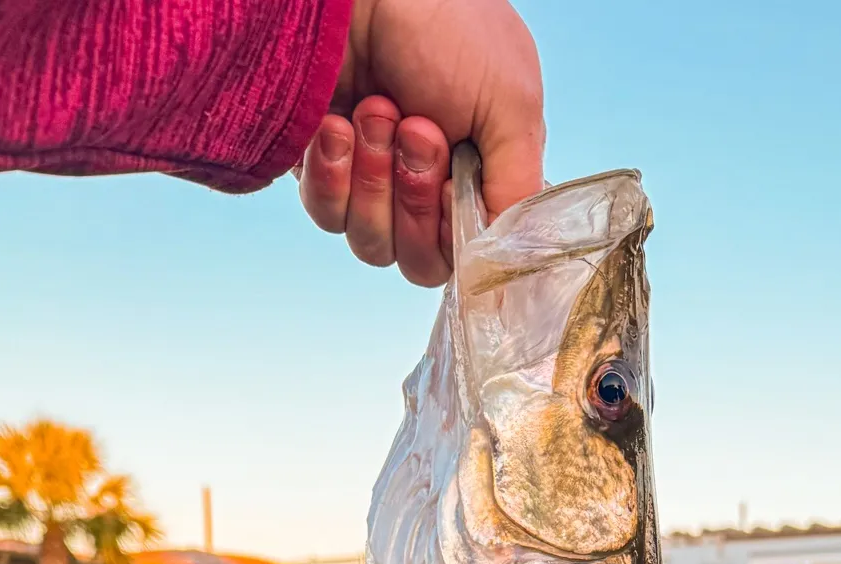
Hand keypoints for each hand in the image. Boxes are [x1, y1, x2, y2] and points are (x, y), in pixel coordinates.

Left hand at [298, 0, 544, 283]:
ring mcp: (372, 181)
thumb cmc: (448, 25)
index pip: (469, 255)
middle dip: (413, 202)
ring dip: (374, 181)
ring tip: (375, 111)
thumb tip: (508, 261)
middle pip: (419, 261)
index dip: (454, 231)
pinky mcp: (322, 170)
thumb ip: (519, 190)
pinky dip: (332, 175)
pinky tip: (337, 124)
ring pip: (371, 245)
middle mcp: (427, 187)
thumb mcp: (513, 107)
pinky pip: (327, 215)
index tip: (453, 175)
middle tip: (414, 128)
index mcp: (481, 177)